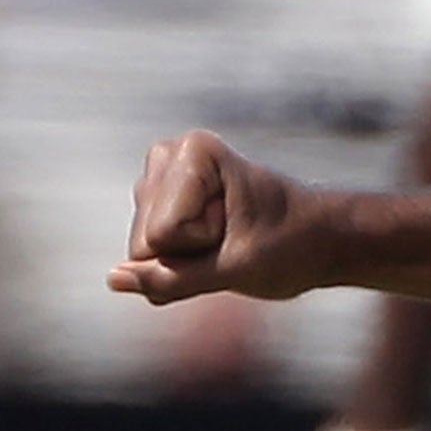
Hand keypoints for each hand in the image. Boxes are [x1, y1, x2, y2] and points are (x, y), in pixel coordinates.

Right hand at [108, 129, 318, 303]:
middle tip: (234, 237)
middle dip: (189, 254)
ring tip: (227, 238)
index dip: (202, 245)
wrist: (319, 238)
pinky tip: (212, 243)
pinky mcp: (159, 205)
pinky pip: (145, 257)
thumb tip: (112, 279)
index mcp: (194, 151)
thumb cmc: (290, 245)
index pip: (161, 234)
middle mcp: (170, 156)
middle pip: (143, 242)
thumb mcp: (234, 269)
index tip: (239, 228)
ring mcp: (161, 180)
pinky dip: (179, 262)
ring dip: (185, 258)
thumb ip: (170, 278)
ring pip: (141, 252)